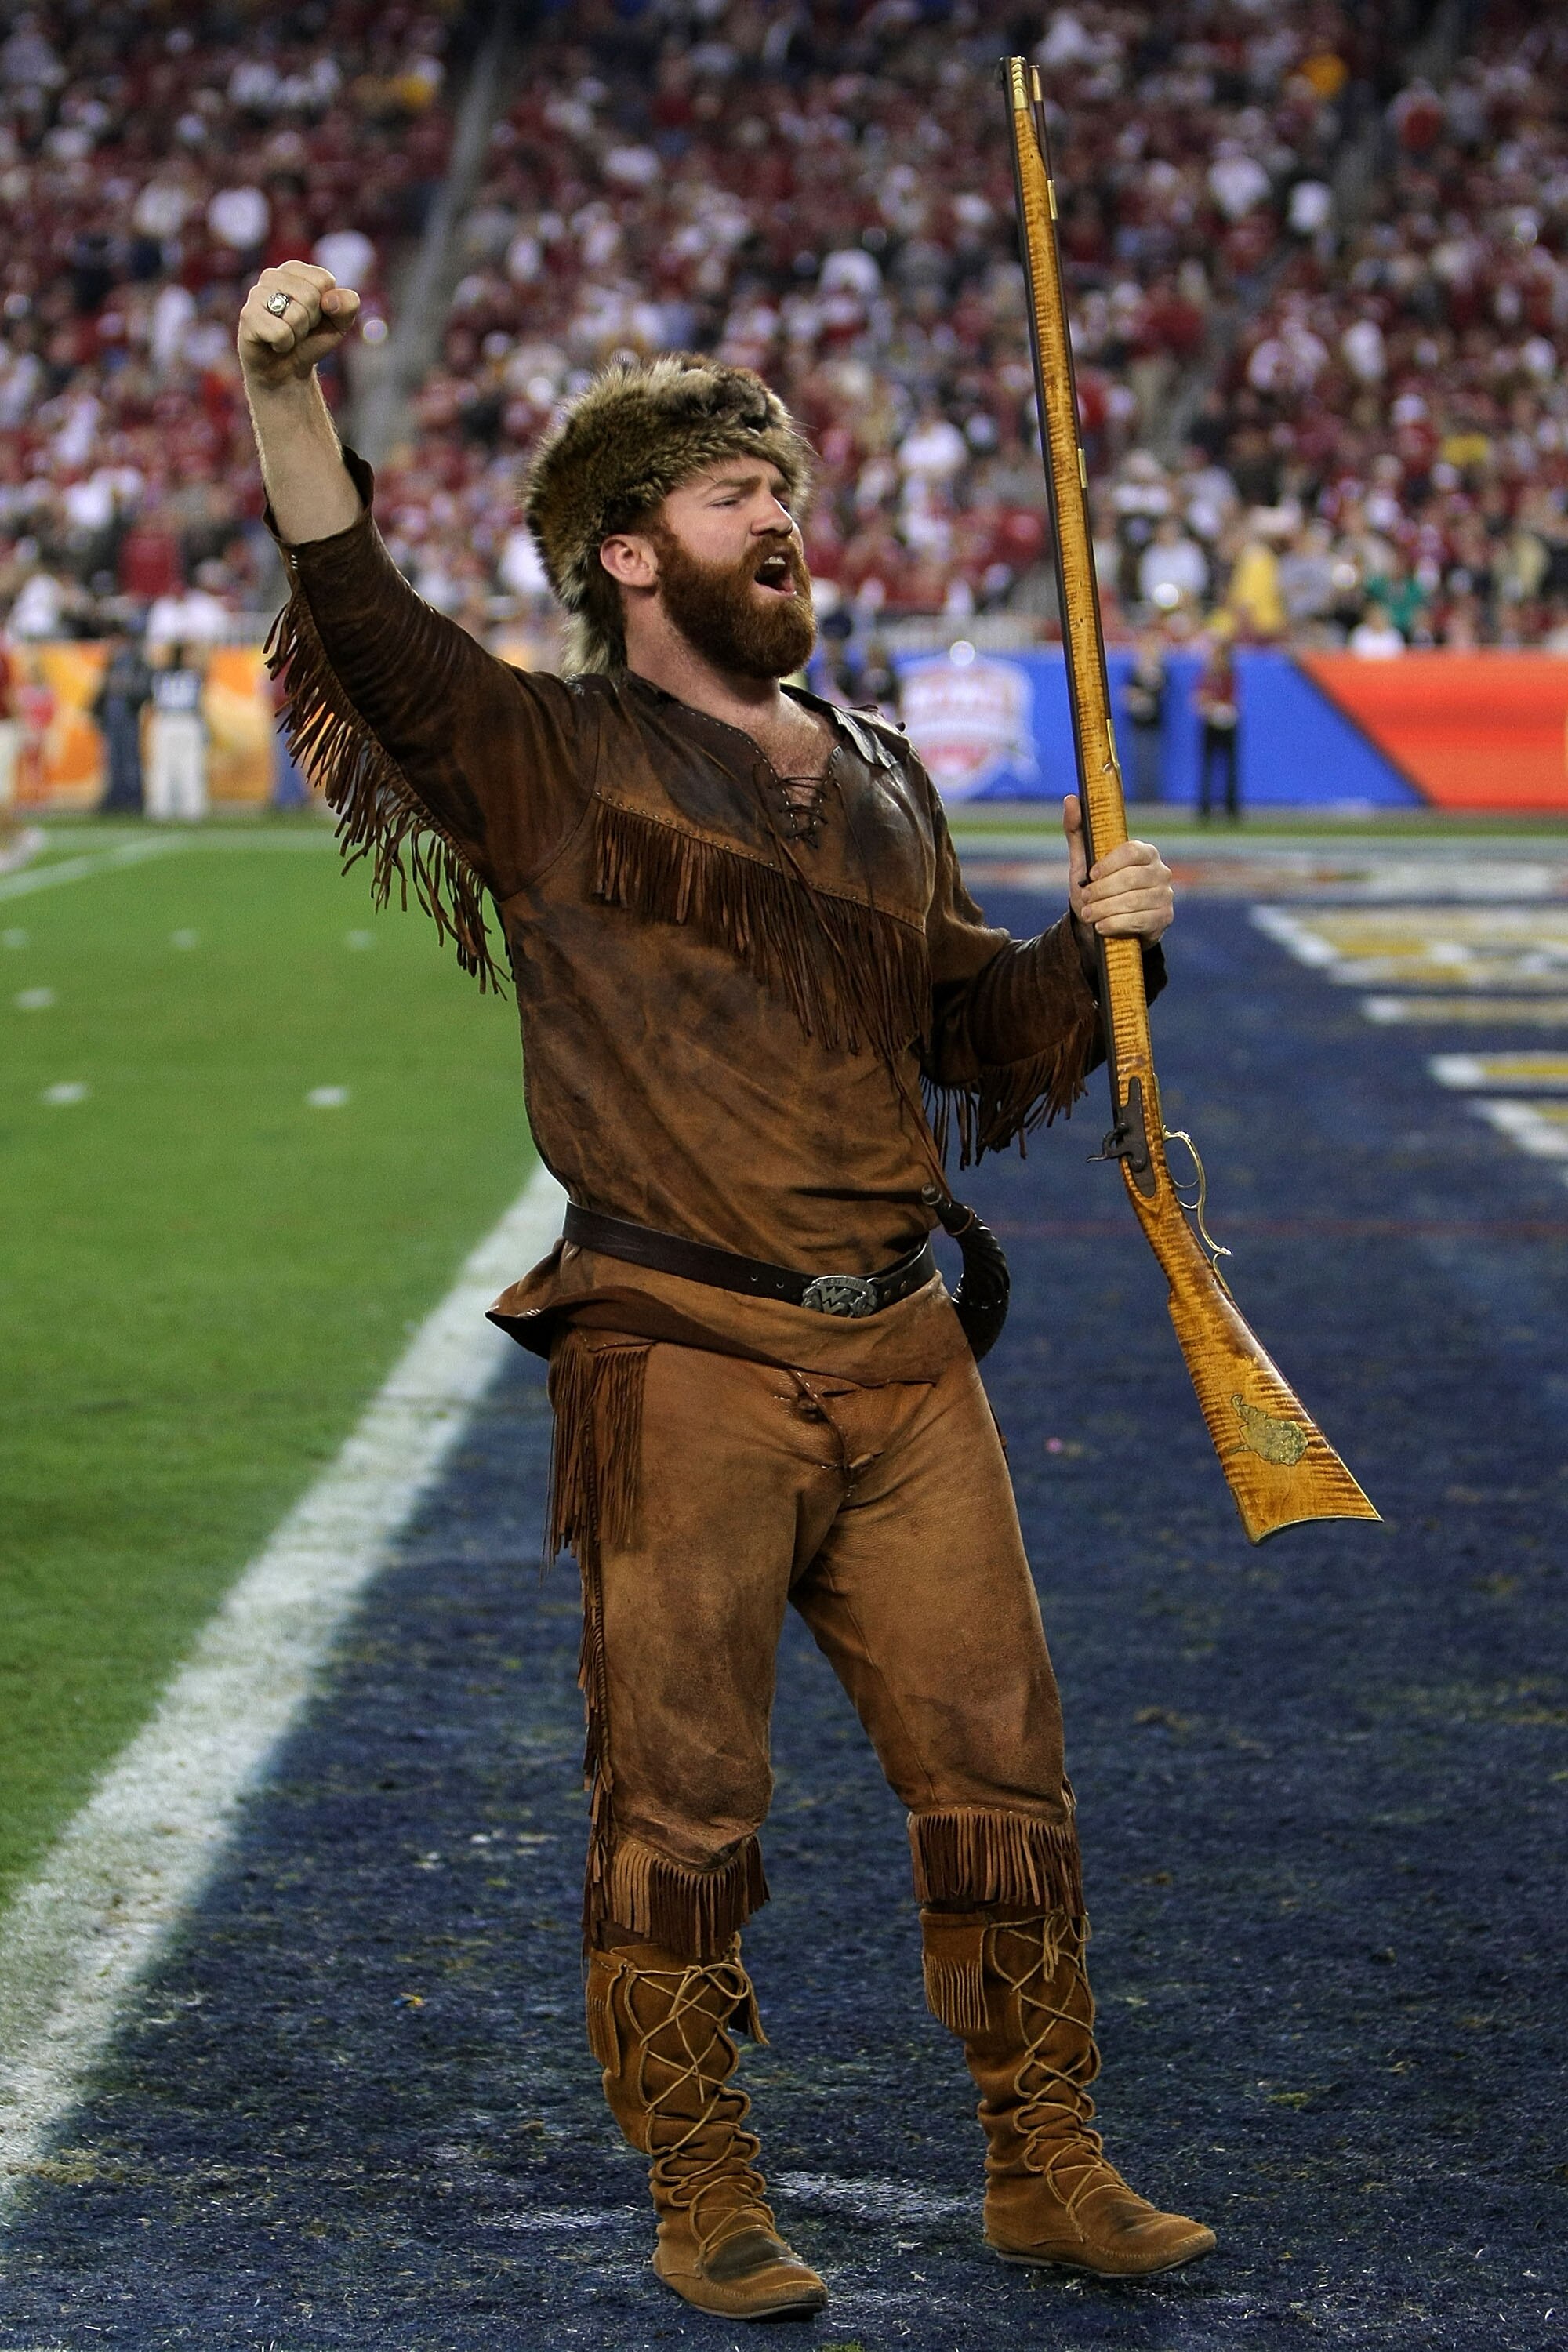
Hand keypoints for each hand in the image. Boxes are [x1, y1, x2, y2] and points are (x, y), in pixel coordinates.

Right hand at [238, 262, 360, 390]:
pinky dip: (284, 345)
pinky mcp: (248, 316)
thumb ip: (348, 305)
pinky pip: (281, 333)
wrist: (287, 370)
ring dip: (298, 334)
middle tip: (299, 329)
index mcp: (295, 269)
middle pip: (311, 297)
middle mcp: (272, 275)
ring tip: (287, 335)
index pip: (324, 280)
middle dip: (311, 322)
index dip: (326, 306)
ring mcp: (256, 294)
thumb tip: (330, 301)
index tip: (315, 316)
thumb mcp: (339, 323)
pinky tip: (274, 343)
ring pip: (296, 315)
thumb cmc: (311, 340)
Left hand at [1063, 792, 1172, 945]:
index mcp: (1145, 852)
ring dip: (1106, 910)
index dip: (1110, 864)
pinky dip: (1116, 924)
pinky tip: (1102, 927)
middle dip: (1103, 891)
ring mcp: (1165, 895)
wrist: (1107, 924)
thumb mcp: (1084, 861)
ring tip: (1089, 915)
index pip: (1132, 851)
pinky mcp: (1164, 918)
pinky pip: (1140, 921)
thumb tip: (1071, 799)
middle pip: (1132, 878)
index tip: (1091, 875)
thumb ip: (1078, 831)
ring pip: (1134, 901)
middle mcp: (1160, 871)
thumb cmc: (1097, 887)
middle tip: (1085, 899)